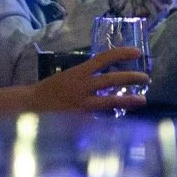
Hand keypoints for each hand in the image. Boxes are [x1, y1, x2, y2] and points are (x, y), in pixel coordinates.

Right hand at [28, 47, 147, 112]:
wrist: (30, 106)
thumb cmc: (51, 91)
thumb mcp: (69, 77)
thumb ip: (87, 77)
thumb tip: (109, 79)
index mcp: (79, 72)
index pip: (104, 58)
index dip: (122, 53)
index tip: (137, 52)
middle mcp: (82, 86)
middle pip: (112, 80)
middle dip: (131, 78)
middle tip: (146, 78)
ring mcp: (82, 104)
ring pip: (110, 101)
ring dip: (128, 100)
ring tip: (142, 100)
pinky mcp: (80, 120)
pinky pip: (100, 120)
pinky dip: (112, 122)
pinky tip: (123, 124)